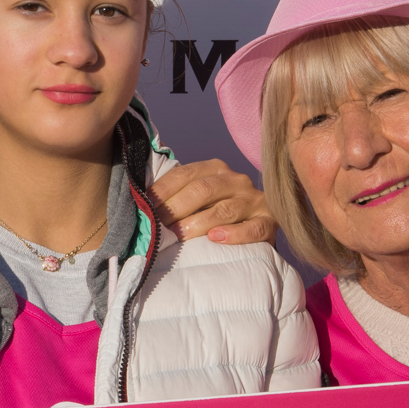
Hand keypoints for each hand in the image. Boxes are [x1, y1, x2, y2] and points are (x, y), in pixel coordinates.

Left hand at [150, 160, 276, 243]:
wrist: (257, 226)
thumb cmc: (216, 213)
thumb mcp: (198, 198)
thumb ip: (176, 195)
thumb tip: (139, 201)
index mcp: (216, 169)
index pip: (184, 174)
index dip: (162, 190)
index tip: (143, 205)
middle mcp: (237, 180)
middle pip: (202, 190)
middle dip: (176, 208)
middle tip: (157, 225)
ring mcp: (255, 201)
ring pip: (224, 210)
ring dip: (198, 223)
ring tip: (178, 235)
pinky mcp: (269, 223)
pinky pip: (253, 229)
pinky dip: (234, 234)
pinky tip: (215, 239)